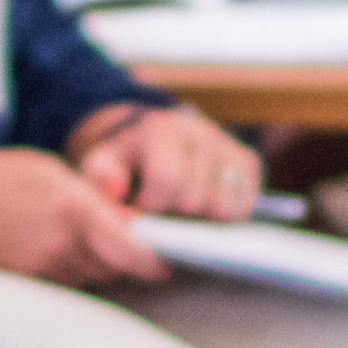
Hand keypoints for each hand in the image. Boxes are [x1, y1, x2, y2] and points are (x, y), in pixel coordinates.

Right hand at [0, 146, 168, 288]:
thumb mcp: (49, 171)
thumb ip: (92, 197)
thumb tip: (131, 221)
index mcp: (72, 208)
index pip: (133, 251)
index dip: (157, 261)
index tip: (169, 260)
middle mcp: (61, 244)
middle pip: (115, 267)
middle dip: (125, 256)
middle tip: (124, 237)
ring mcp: (41, 268)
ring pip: (91, 277)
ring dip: (95, 262)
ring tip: (74, 233)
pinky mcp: (25, 283)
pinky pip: (64, 282)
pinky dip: (69, 269)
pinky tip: (50, 244)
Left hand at [75, 107, 261, 220]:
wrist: (150, 140)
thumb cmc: (124, 161)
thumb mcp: (100, 165)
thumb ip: (101, 178)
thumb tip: (116, 189)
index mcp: (162, 129)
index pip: (168, 179)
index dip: (153, 205)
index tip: (142, 209)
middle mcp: (200, 131)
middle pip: (197, 198)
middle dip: (176, 215)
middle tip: (162, 212)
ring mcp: (227, 145)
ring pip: (226, 205)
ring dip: (202, 219)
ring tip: (181, 211)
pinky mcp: (247, 162)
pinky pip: (246, 204)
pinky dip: (225, 215)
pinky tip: (204, 208)